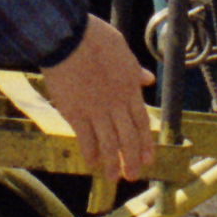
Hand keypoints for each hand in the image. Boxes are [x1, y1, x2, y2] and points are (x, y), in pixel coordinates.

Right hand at [41, 15, 156, 183]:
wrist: (69, 38)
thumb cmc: (95, 38)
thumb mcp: (123, 50)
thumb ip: (135, 69)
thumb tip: (148, 79)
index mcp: (129, 88)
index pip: (141, 122)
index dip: (145, 143)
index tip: (148, 158)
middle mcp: (116, 103)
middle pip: (127, 138)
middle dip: (131, 159)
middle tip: (133, 175)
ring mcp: (96, 110)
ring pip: (108, 143)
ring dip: (112, 162)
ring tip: (114, 177)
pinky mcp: (75, 112)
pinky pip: (85, 138)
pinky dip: (90, 152)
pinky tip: (92, 163)